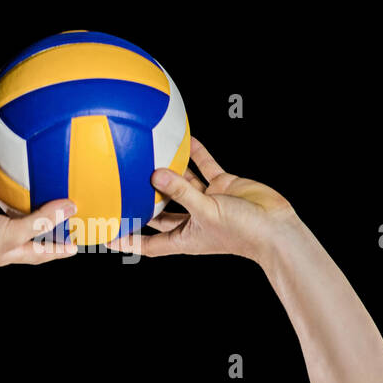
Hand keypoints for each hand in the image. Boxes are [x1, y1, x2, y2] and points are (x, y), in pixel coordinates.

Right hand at [0, 136, 77, 272]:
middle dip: (34, 208)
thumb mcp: (15, 234)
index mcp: (10, 246)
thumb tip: (70, 207)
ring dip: (0, 177)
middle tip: (53, 192)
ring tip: (15, 161)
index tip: (74, 244)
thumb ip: (42, 219)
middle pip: (19, 218)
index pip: (39, 249)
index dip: (56, 248)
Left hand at [108, 136, 296, 262]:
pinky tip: (185, 138)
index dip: (129, 240)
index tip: (106, 236)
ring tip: (146, 156)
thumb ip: (181, 192)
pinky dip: (196, 154)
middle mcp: (193, 220)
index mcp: (185, 237)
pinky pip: (205, 167)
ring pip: (181, 185)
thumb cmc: (242, 231)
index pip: (150, 243)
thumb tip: (155, 173)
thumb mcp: (206, 212)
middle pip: (160, 212)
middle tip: (119, 188)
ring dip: (167, 173)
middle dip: (142, 202)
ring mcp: (208, 201)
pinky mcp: (223, 186)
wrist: (276, 227)